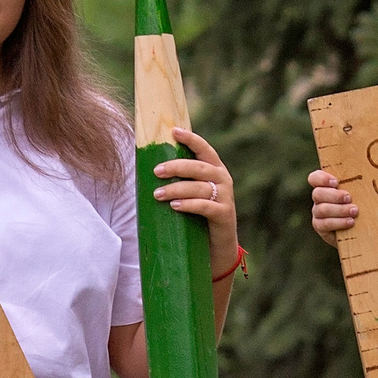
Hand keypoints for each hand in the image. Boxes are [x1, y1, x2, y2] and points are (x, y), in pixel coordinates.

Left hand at [153, 127, 237, 274]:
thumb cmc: (199, 216)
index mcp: (215, 169)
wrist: (218, 246)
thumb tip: (151, 168)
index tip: (174, 131)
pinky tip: (175, 206)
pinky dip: (189, 205)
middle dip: (176, 167)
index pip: (204, 149)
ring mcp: (225, 197)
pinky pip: (205, 206)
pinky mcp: (224, 214)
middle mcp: (223, 179)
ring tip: (157, 194)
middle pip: (199, 167)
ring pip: (199, 187)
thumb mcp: (192, 194)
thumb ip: (182, 180)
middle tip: (156, 171)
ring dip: (176, 189)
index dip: (190, 139)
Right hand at [309, 169, 356, 244]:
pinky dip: (338, 222)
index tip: (336, 182)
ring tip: (355, 211)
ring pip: (321, 209)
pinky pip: (324, 224)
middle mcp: (319, 198)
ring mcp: (318, 213)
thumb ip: (363, 179)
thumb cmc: (364, 202)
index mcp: (326, 186)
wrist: (362, 227)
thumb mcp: (362, 190)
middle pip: (317, 194)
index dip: (322, 179)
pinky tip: (350, 222)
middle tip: (349, 197)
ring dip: (339, 210)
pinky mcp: (321, 227)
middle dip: (334, 196)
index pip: (315, 178)